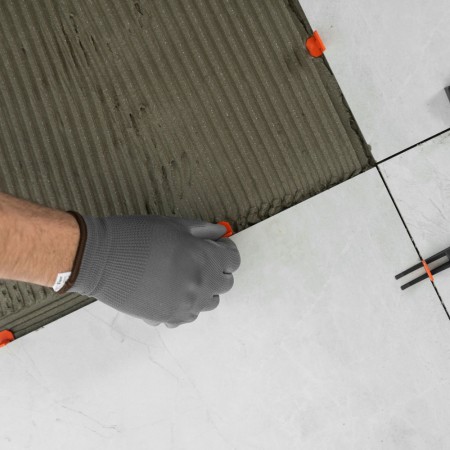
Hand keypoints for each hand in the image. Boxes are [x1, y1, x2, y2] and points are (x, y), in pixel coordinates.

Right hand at [63, 213, 240, 327]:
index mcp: (206, 259)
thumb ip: (204, 230)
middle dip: (217, 270)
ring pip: (209, 302)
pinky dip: (185, 305)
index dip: (226, 250)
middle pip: (225, 284)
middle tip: (200, 260)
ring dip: (203, 290)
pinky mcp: (167, 317)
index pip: (233, 260)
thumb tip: (222, 233)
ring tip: (184, 277)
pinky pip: (187, 316)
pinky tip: (170, 292)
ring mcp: (185, 305)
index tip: (216, 246)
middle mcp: (201, 286)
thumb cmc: (138, 235)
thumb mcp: (175, 224)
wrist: (101, 258)